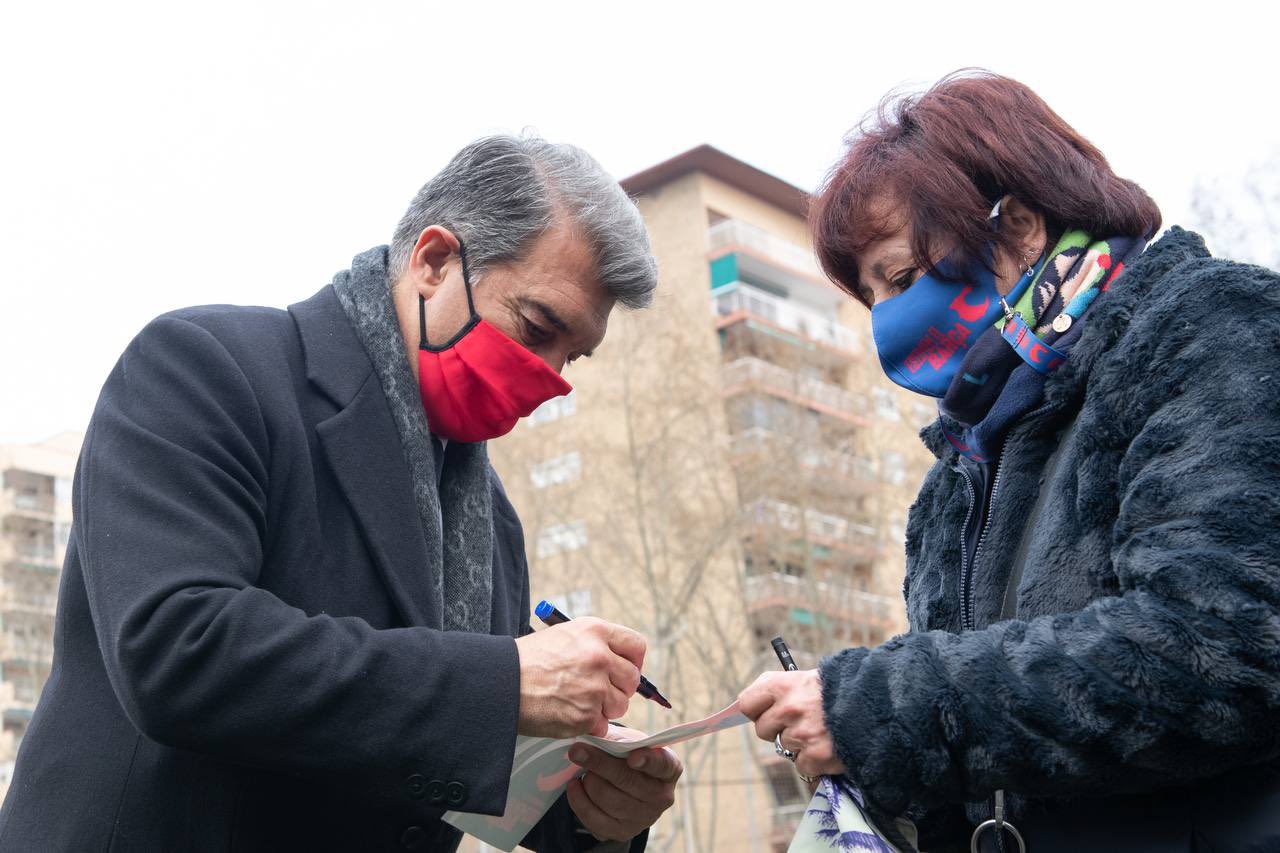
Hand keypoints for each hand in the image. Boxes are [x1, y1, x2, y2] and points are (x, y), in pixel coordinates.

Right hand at [515, 617, 645, 737]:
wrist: (500, 683)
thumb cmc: (527, 660)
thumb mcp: (564, 635)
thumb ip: (595, 644)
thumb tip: (620, 661)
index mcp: (595, 631)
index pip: (636, 646)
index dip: (633, 661)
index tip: (625, 669)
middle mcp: (599, 657)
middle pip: (632, 679)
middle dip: (620, 688)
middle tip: (600, 692)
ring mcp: (594, 688)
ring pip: (620, 705)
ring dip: (604, 708)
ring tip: (579, 702)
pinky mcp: (586, 716)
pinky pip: (603, 725)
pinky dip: (590, 726)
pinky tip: (570, 715)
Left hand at [566, 726, 681, 842]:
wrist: (625, 783)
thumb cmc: (628, 756)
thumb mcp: (628, 741)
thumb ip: (616, 740)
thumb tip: (594, 740)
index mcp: (669, 769)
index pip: (661, 764)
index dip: (647, 760)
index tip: (632, 757)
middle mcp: (662, 797)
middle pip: (628, 780)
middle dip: (600, 764)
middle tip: (577, 751)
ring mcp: (644, 818)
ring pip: (609, 800)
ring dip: (589, 781)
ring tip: (582, 770)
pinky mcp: (623, 832)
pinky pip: (596, 819)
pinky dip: (580, 801)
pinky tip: (575, 786)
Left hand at [738, 670, 844, 777]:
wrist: (881, 705)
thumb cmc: (842, 690)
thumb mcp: (808, 677)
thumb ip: (778, 688)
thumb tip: (745, 702)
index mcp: (784, 685)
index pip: (747, 703)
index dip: (757, 710)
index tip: (765, 712)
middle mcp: (789, 709)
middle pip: (763, 730)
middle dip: (778, 729)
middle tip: (800, 722)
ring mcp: (802, 735)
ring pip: (785, 748)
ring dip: (800, 745)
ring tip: (823, 731)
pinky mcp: (816, 757)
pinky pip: (802, 765)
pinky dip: (814, 761)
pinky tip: (830, 746)